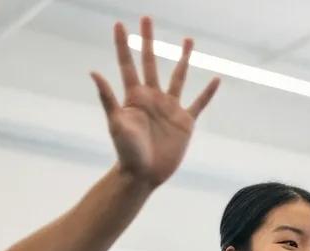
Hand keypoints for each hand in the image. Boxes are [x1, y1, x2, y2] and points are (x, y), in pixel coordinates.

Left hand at [93, 17, 220, 187]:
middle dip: (148, 40)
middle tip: (146, 19)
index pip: (128, 63)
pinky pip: (198, 104)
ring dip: (183, 58)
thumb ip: (108, 98)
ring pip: (178, 77)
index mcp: (135, 96)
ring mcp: (170, 108)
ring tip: (188, 40)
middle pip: (151, 62)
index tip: (120, 24)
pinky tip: (215, 79)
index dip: (124, 44)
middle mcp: (153, 97)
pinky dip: (207, 93)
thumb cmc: (127, 151)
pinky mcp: (185, 123)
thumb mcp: (116, 123)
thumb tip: (94, 72)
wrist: (144, 173)